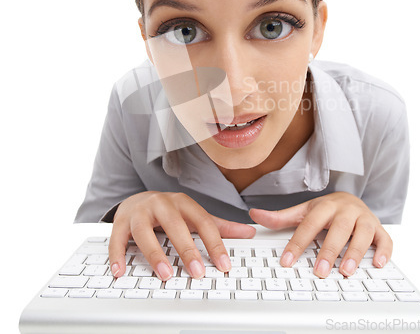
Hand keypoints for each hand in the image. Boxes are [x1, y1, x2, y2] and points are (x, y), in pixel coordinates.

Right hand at [108, 191, 255, 280]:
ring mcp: (140, 212)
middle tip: (198, 273)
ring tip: (166, 274)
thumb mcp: (193, 215)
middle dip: (187, 249)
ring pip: (145, 232)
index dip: (215, 243)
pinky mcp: (121, 221)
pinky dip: (118, 255)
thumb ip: (219, 226)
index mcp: (183, 203)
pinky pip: (117, 238)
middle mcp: (162, 204)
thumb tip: (249, 232)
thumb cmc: (169, 211)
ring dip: (155, 254)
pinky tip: (121, 271)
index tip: (224, 264)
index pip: (203, 222)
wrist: (137, 199)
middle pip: (175, 225)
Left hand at [249, 192, 391, 277]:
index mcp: (325, 206)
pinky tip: (378, 264)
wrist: (351, 198)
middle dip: (328, 252)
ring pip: (362, 235)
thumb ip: (280, 217)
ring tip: (346, 271)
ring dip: (355, 253)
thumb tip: (254, 214)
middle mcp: (346, 211)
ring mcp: (364, 219)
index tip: (287, 260)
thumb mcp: (303, 211)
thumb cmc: (326, 210)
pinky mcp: (379, 228)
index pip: (309, 224)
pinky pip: (385, 239)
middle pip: (337, 230)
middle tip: (320, 272)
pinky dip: (384, 251)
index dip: (298, 243)